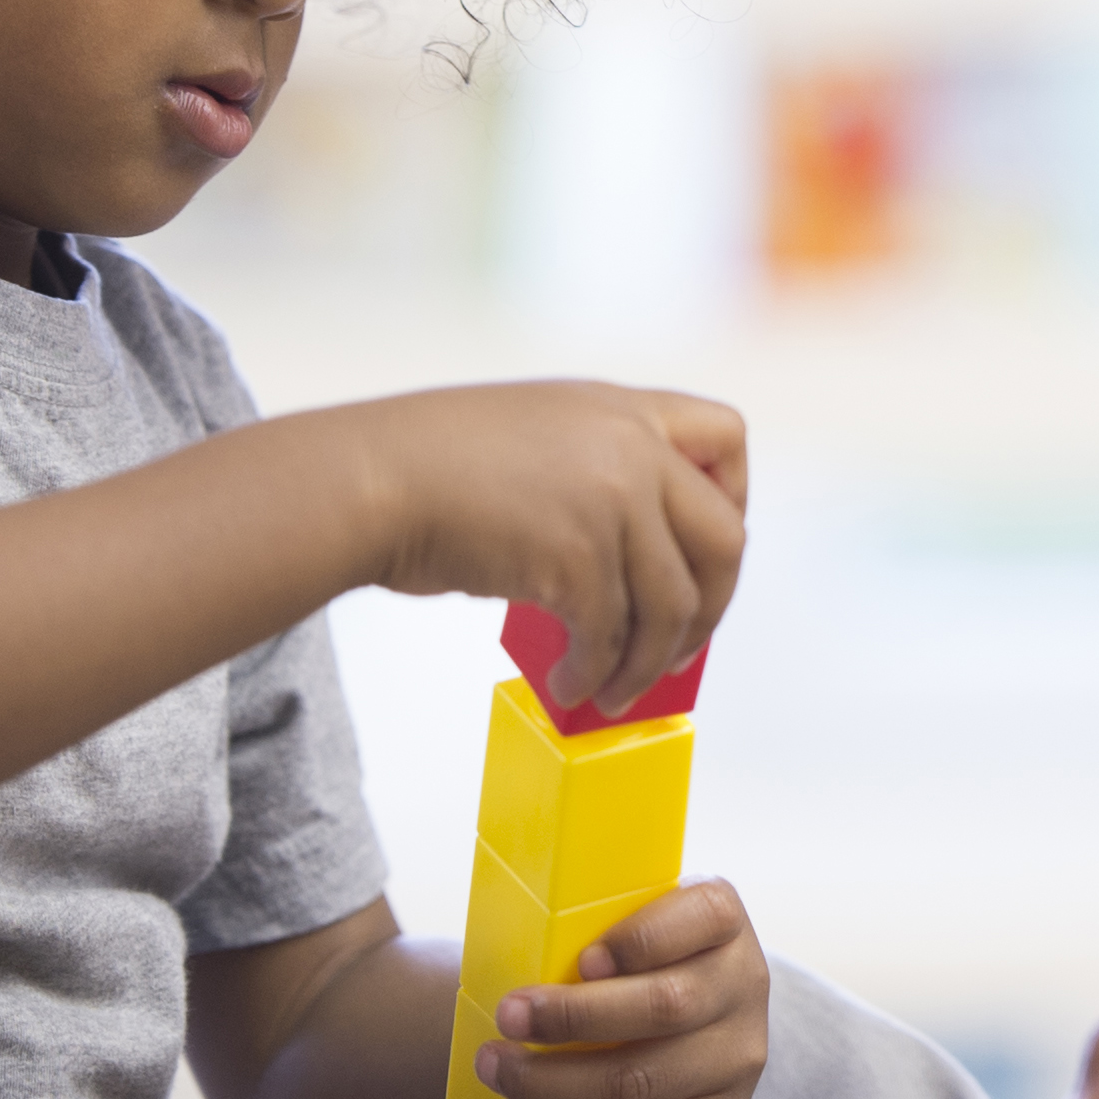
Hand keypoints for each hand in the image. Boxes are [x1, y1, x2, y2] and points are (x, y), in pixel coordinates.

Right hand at [334, 382, 747, 717]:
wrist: (366, 479)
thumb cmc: (426, 467)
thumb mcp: (537, 437)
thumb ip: (597, 473)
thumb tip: (631, 565)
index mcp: (622, 408)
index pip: (726, 439)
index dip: (732, 502)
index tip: (698, 553)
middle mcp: (630, 446)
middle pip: (724, 538)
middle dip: (711, 606)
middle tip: (682, 648)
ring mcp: (609, 500)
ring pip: (673, 604)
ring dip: (650, 662)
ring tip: (616, 691)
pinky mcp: (576, 557)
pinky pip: (612, 637)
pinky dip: (596, 675)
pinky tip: (569, 687)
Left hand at [475, 880, 771, 1098]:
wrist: (695, 1008)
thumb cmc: (637, 951)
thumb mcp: (631, 913)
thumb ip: (591, 920)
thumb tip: (506, 954)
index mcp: (723, 918)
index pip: (701, 918)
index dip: (640, 941)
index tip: (582, 959)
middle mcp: (744, 984)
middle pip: (664, 1008)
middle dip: (572, 1019)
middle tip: (506, 1018)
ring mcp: (738, 1057)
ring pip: (643, 1084)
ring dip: (554, 1087)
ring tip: (497, 1073)